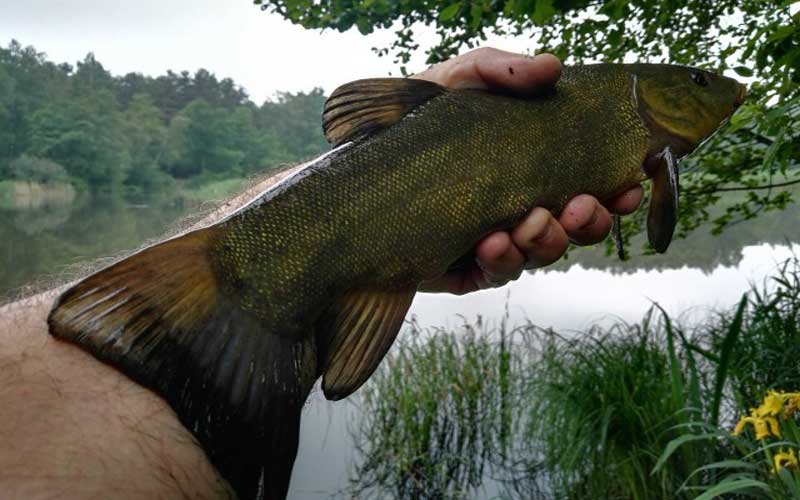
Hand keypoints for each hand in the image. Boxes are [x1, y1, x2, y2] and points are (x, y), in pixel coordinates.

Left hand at [415, 48, 643, 294]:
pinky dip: (502, 259)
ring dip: (548, 241)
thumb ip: (503, 70)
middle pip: (576, 226)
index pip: (589, 182)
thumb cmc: (413, 117)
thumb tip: (553, 67)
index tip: (629, 185)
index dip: (616, 190)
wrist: (355, 160)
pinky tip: (490, 242)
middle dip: (589, 222)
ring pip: (543, 252)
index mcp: (531, 165)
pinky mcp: (464, 266)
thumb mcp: (456, 80)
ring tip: (531, 222)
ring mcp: (494, 237)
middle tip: (580, 207)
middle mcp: (520, 203)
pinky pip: (498, 272)